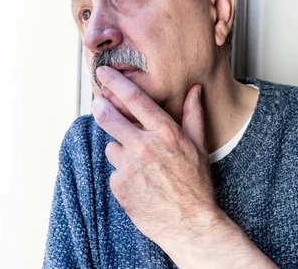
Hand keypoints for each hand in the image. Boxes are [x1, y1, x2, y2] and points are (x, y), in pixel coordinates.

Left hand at [92, 66, 277, 268]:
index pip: (134, 98)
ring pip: (111, 147)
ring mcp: (129, 167)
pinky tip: (138, 183)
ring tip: (140, 164)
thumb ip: (193, 115)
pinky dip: (122, 174)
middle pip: (108, 117)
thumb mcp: (199, 147)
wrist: (189, 225)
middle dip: (100, 107)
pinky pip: (113, 172)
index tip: (103, 72)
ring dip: (119, 150)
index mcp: (165, 133)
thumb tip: (194, 90)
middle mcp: (144, 146)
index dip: (115, 82)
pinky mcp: (118, 186)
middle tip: (98, 103)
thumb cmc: (196, 185)